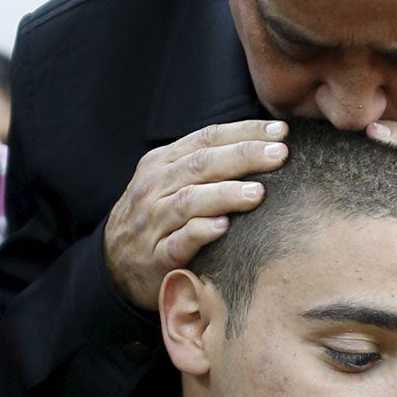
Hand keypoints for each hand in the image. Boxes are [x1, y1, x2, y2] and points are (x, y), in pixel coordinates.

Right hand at [103, 120, 288, 308]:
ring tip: (258, 193)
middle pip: (201, 164)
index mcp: (162, 163)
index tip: (281, 131)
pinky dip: (200, 232)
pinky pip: (178, 242)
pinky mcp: (155, 257)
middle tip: (280, 155)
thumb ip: (206, 166)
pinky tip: (224, 227)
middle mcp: (155, 187)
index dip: (244, 132)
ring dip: (225, 194)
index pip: (207, 139)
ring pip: (189, 200)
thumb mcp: (171, 182)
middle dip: (243, 156)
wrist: (115, 264)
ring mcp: (152, 222)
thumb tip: (261, 145)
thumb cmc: (157, 219)